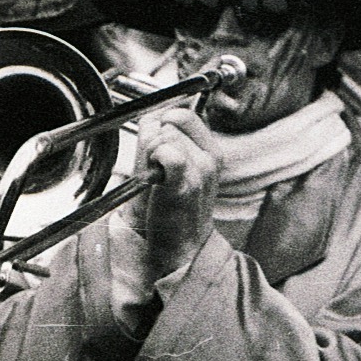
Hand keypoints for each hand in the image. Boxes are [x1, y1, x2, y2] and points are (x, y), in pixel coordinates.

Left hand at [136, 106, 217, 276]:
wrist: (181, 247)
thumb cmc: (173, 206)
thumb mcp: (177, 166)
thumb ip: (165, 137)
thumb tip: (152, 116)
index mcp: (211, 150)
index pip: (182, 114)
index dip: (162, 124)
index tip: (158, 147)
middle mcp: (210, 157)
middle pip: (168, 122)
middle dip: (153, 140)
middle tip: (155, 168)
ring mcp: (200, 170)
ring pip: (162, 135)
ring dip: (149, 154)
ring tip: (156, 178)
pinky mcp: (185, 183)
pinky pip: (165, 151)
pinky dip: (153, 161)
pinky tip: (155, 180)